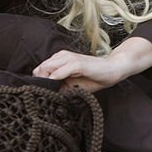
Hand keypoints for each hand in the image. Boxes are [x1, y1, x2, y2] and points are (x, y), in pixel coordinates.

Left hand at [32, 37, 151, 92]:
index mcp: (61, 59)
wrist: (113, 70)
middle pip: (40, 68)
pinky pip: (59, 71)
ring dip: (45, 80)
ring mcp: (69, 59)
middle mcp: (63, 56)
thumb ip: (60, 86)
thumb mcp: (73, 84)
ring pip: (47, 68)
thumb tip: (46, 94)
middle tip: (42, 94)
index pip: (40, 69)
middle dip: (39, 82)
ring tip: (48, 92)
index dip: (38, 81)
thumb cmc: (94, 77)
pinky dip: (54, 79)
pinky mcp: (77, 64)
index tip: (39, 92)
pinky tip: (56, 87)